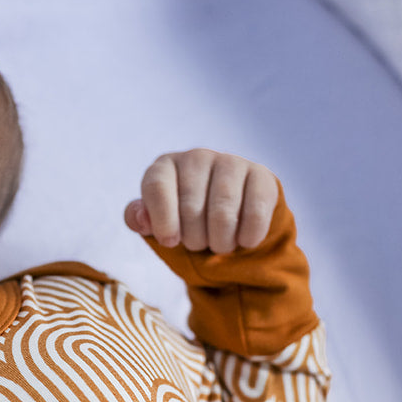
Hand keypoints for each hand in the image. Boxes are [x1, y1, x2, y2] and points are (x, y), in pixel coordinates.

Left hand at [124, 149, 278, 253]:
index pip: (156, 187)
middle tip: (199, 243)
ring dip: (221, 241)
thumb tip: (141, 218)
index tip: (170, 242)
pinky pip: (255, 213)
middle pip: (191, 207)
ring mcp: (231, 162)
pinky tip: (244, 240)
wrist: (229, 224)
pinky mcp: (261, 176)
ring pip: (223, 212)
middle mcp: (196, 157)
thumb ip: (139, 220)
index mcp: (165, 166)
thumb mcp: (156, 223)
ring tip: (220, 244)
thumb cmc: (184, 223)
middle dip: (194, 239)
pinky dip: (248, 237)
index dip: (163, 221)